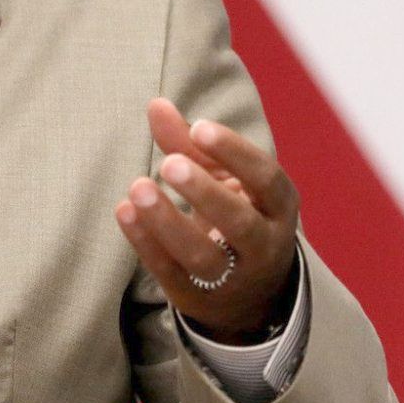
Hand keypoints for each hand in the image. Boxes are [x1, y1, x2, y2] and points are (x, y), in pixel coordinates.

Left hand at [115, 98, 301, 342]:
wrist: (250, 293)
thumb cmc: (235, 214)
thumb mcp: (224, 177)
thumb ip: (190, 144)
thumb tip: (155, 105)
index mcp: (279, 206)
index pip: (266, 178)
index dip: (234, 153)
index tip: (198, 129)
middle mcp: (265, 245)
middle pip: (239, 222)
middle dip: (203, 192)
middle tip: (168, 163)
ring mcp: (233, 278)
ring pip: (203, 256)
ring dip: (167, 223)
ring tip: (137, 188)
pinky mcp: (197, 298)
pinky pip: (170, 273)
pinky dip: (146, 244)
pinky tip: (124, 212)